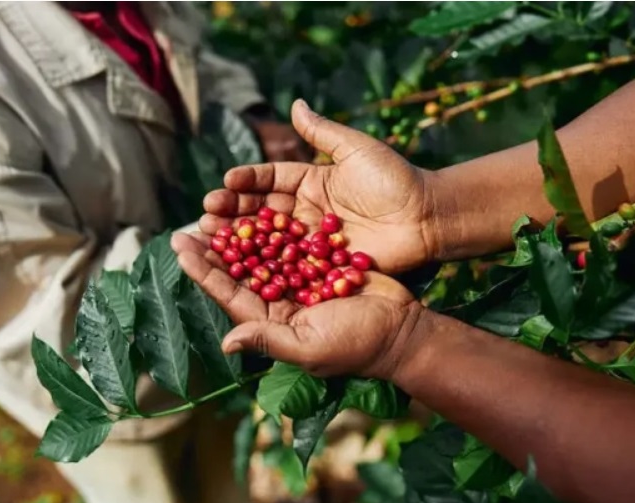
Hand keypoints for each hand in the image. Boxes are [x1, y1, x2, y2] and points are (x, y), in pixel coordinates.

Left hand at [171, 232, 422, 379]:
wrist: (403, 330)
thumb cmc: (357, 346)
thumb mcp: (309, 347)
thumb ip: (268, 340)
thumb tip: (226, 344)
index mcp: (270, 321)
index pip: (228, 293)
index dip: (203, 270)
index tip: (180, 245)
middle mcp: (280, 301)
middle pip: (239, 270)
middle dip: (215, 247)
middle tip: (192, 220)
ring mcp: (300, 282)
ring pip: (261, 252)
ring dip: (240, 232)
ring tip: (218, 208)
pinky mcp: (320, 265)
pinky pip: (291, 242)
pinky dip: (274, 226)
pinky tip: (258, 205)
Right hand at [204, 99, 437, 273]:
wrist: (428, 218)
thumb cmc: (396, 179)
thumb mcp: (357, 149)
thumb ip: (323, 132)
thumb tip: (295, 103)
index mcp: (311, 181)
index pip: (271, 179)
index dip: (247, 181)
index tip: (225, 181)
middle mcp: (306, 211)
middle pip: (262, 211)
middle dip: (232, 211)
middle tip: (207, 213)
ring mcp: (312, 241)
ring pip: (268, 239)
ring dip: (239, 239)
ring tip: (211, 236)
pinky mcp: (322, 265)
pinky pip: (289, 265)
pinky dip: (264, 266)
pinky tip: (240, 267)